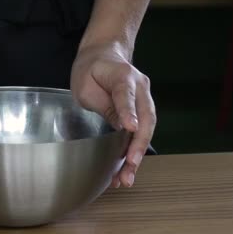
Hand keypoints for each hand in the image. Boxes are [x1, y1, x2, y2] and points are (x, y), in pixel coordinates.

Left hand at [70, 42, 156, 187]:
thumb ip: (103, 104)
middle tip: (130, 165)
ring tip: (126, 178)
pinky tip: (126, 170)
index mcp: (124, 76)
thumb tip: (121, 127)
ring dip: (138, 155)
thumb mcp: (86, 85)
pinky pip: (141, 132)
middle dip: (138, 145)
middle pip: (146, 118)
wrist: (103, 56)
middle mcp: (141, 88)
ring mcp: (145, 99)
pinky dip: (134, 151)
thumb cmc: (91, 70)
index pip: (126, 95)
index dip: (129, 112)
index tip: (130, 127)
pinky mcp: (142, 111)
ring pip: (146, 130)